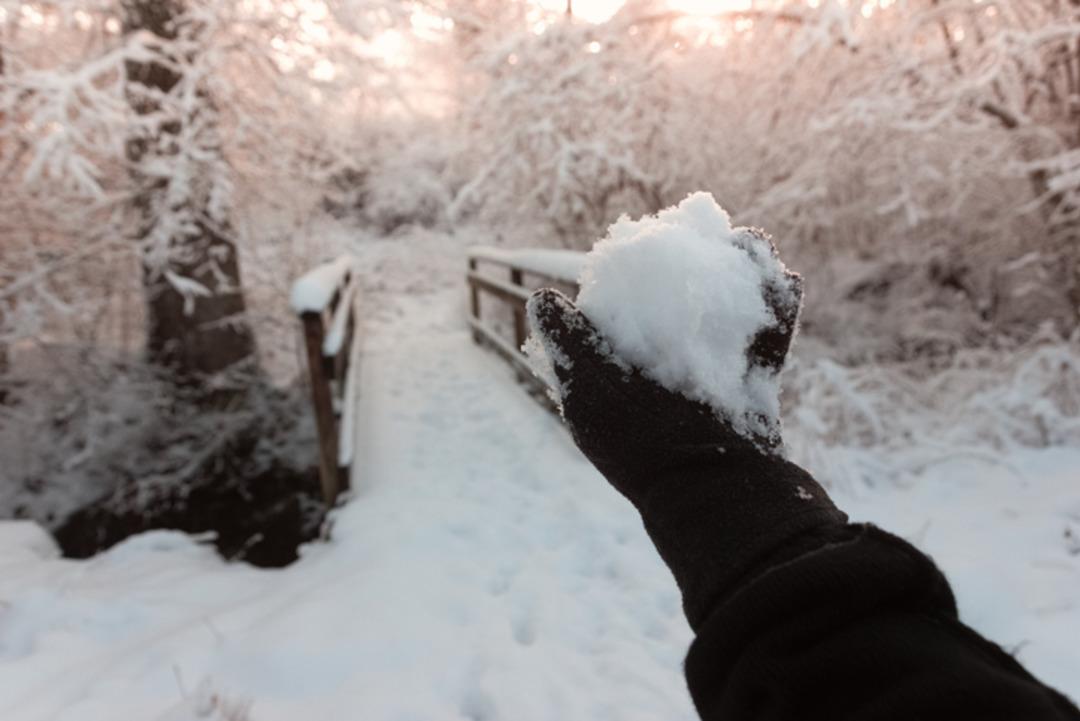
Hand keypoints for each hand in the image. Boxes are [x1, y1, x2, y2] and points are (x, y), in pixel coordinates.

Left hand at [526, 233, 843, 627]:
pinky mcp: (753, 395)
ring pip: (726, 319)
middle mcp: (665, 379)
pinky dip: (777, 312)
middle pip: (679, 308)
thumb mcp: (591, 391)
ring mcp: (712, 386)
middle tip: (702, 233)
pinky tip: (782, 277)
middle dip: (694, 269)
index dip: (632, 277)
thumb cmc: (641, 442)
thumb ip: (572, 343)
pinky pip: (766, 345)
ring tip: (746, 244)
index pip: (621, 315)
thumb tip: (543, 298)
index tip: (643, 242)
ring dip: (738, 281)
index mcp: (622, 379)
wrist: (712, 492)